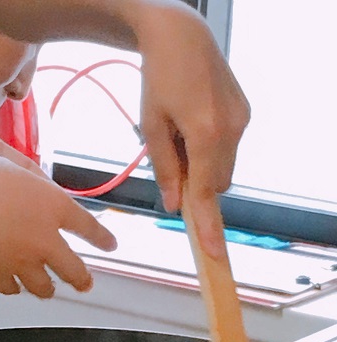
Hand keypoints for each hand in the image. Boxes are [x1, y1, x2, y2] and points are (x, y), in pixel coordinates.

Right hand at [0, 150, 116, 296]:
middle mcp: (44, 239)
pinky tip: (13, 285)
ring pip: (44, 287)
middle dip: (82, 279)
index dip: (101, 237)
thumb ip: (29, 181)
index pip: (87, 226)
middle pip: (73, 269)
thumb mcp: (10, 165)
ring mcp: (21, 262)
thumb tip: (36, 186)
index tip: (111, 246)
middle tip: (86, 284)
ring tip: (48, 289)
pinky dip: (14, 287)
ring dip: (48, 288)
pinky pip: (12, 288)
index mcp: (53, 206)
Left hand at [135, 1, 249, 255]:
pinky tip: (193, 125)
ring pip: (223, 168)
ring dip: (202, 167)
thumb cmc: (159, 77)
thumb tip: (174, 205)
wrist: (182, 35)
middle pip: (215, 184)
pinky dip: (209, 150)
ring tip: (180, 134)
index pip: (207, 193)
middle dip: (195, 185)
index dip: (208, 226)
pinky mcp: (244, 113)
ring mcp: (240, 121)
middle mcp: (230, 130)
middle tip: (171, 158)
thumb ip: (164, 169)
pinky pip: (227, 149)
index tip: (213, 254)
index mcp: (204, 134)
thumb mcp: (150, 127)